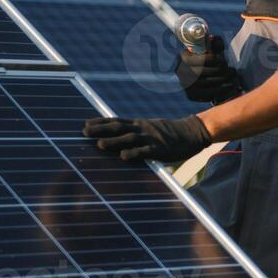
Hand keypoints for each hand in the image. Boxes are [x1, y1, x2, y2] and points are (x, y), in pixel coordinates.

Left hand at [82, 115, 210, 161]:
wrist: (193, 132)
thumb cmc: (171, 133)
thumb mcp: (152, 128)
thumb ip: (137, 131)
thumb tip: (120, 138)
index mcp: (140, 124)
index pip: (116, 120)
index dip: (100, 122)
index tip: (85, 124)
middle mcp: (142, 129)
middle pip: (118, 128)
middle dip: (101, 130)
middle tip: (84, 133)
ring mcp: (151, 138)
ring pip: (129, 138)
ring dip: (114, 141)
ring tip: (99, 145)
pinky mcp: (160, 149)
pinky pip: (145, 151)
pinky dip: (134, 153)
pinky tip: (124, 156)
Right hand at [176, 35, 243, 104]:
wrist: (200, 73)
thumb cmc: (208, 58)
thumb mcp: (212, 48)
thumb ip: (216, 42)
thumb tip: (214, 39)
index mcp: (184, 57)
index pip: (204, 59)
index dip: (216, 59)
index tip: (222, 59)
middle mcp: (182, 71)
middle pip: (206, 72)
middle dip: (222, 71)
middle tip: (231, 70)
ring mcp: (185, 85)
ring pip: (208, 84)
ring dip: (225, 80)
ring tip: (232, 77)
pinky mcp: (191, 95)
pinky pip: (208, 95)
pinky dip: (221, 91)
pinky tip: (229, 86)